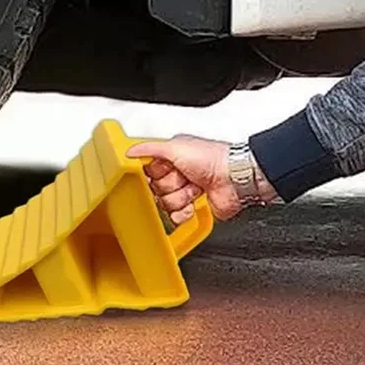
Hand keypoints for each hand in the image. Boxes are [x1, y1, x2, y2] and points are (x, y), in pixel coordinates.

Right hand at [127, 136, 241, 222]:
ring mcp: (184, 192)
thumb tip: (129, 151)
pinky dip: (184, 213)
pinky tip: (193, 203)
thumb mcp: (175, 147)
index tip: (162, 169)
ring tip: (194, 188)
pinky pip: (175, 217)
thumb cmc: (212, 158)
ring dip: (180, 197)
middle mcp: (176, 174)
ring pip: (164, 203)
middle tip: (183, 177)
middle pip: (155, 188)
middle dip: (170, 184)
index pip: (147, 169)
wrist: (235, 179)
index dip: (153, 172)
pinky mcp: (191, 208)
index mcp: (170, 156)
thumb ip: (149, 148)